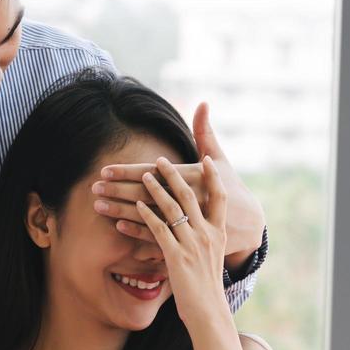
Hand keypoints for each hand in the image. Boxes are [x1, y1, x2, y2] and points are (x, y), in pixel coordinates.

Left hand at [90, 104, 264, 274]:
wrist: (250, 231)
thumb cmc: (232, 192)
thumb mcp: (223, 164)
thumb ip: (206, 134)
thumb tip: (202, 102)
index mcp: (201, 182)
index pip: (162, 175)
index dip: (136, 172)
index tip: (110, 168)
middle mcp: (196, 204)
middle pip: (152, 194)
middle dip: (122, 188)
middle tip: (98, 183)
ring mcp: (192, 228)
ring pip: (152, 215)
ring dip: (123, 208)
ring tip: (100, 203)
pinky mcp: (188, 248)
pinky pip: (160, 237)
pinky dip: (139, 230)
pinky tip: (119, 225)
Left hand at [134, 156, 231, 328]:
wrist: (209, 312)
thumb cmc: (208, 288)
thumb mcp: (214, 259)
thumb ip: (207, 239)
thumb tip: (198, 228)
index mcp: (220, 233)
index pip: (220, 197)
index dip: (214, 178)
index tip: (207, 160)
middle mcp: (208, 234)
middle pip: (191, 196)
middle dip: (175, 175)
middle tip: (162, 160)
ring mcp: (193, 244)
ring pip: (172, 208)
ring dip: (155, 189)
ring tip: (143, 176)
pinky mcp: (177, 256)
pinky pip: (159, 229)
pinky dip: (146, 215)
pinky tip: (136, 206)